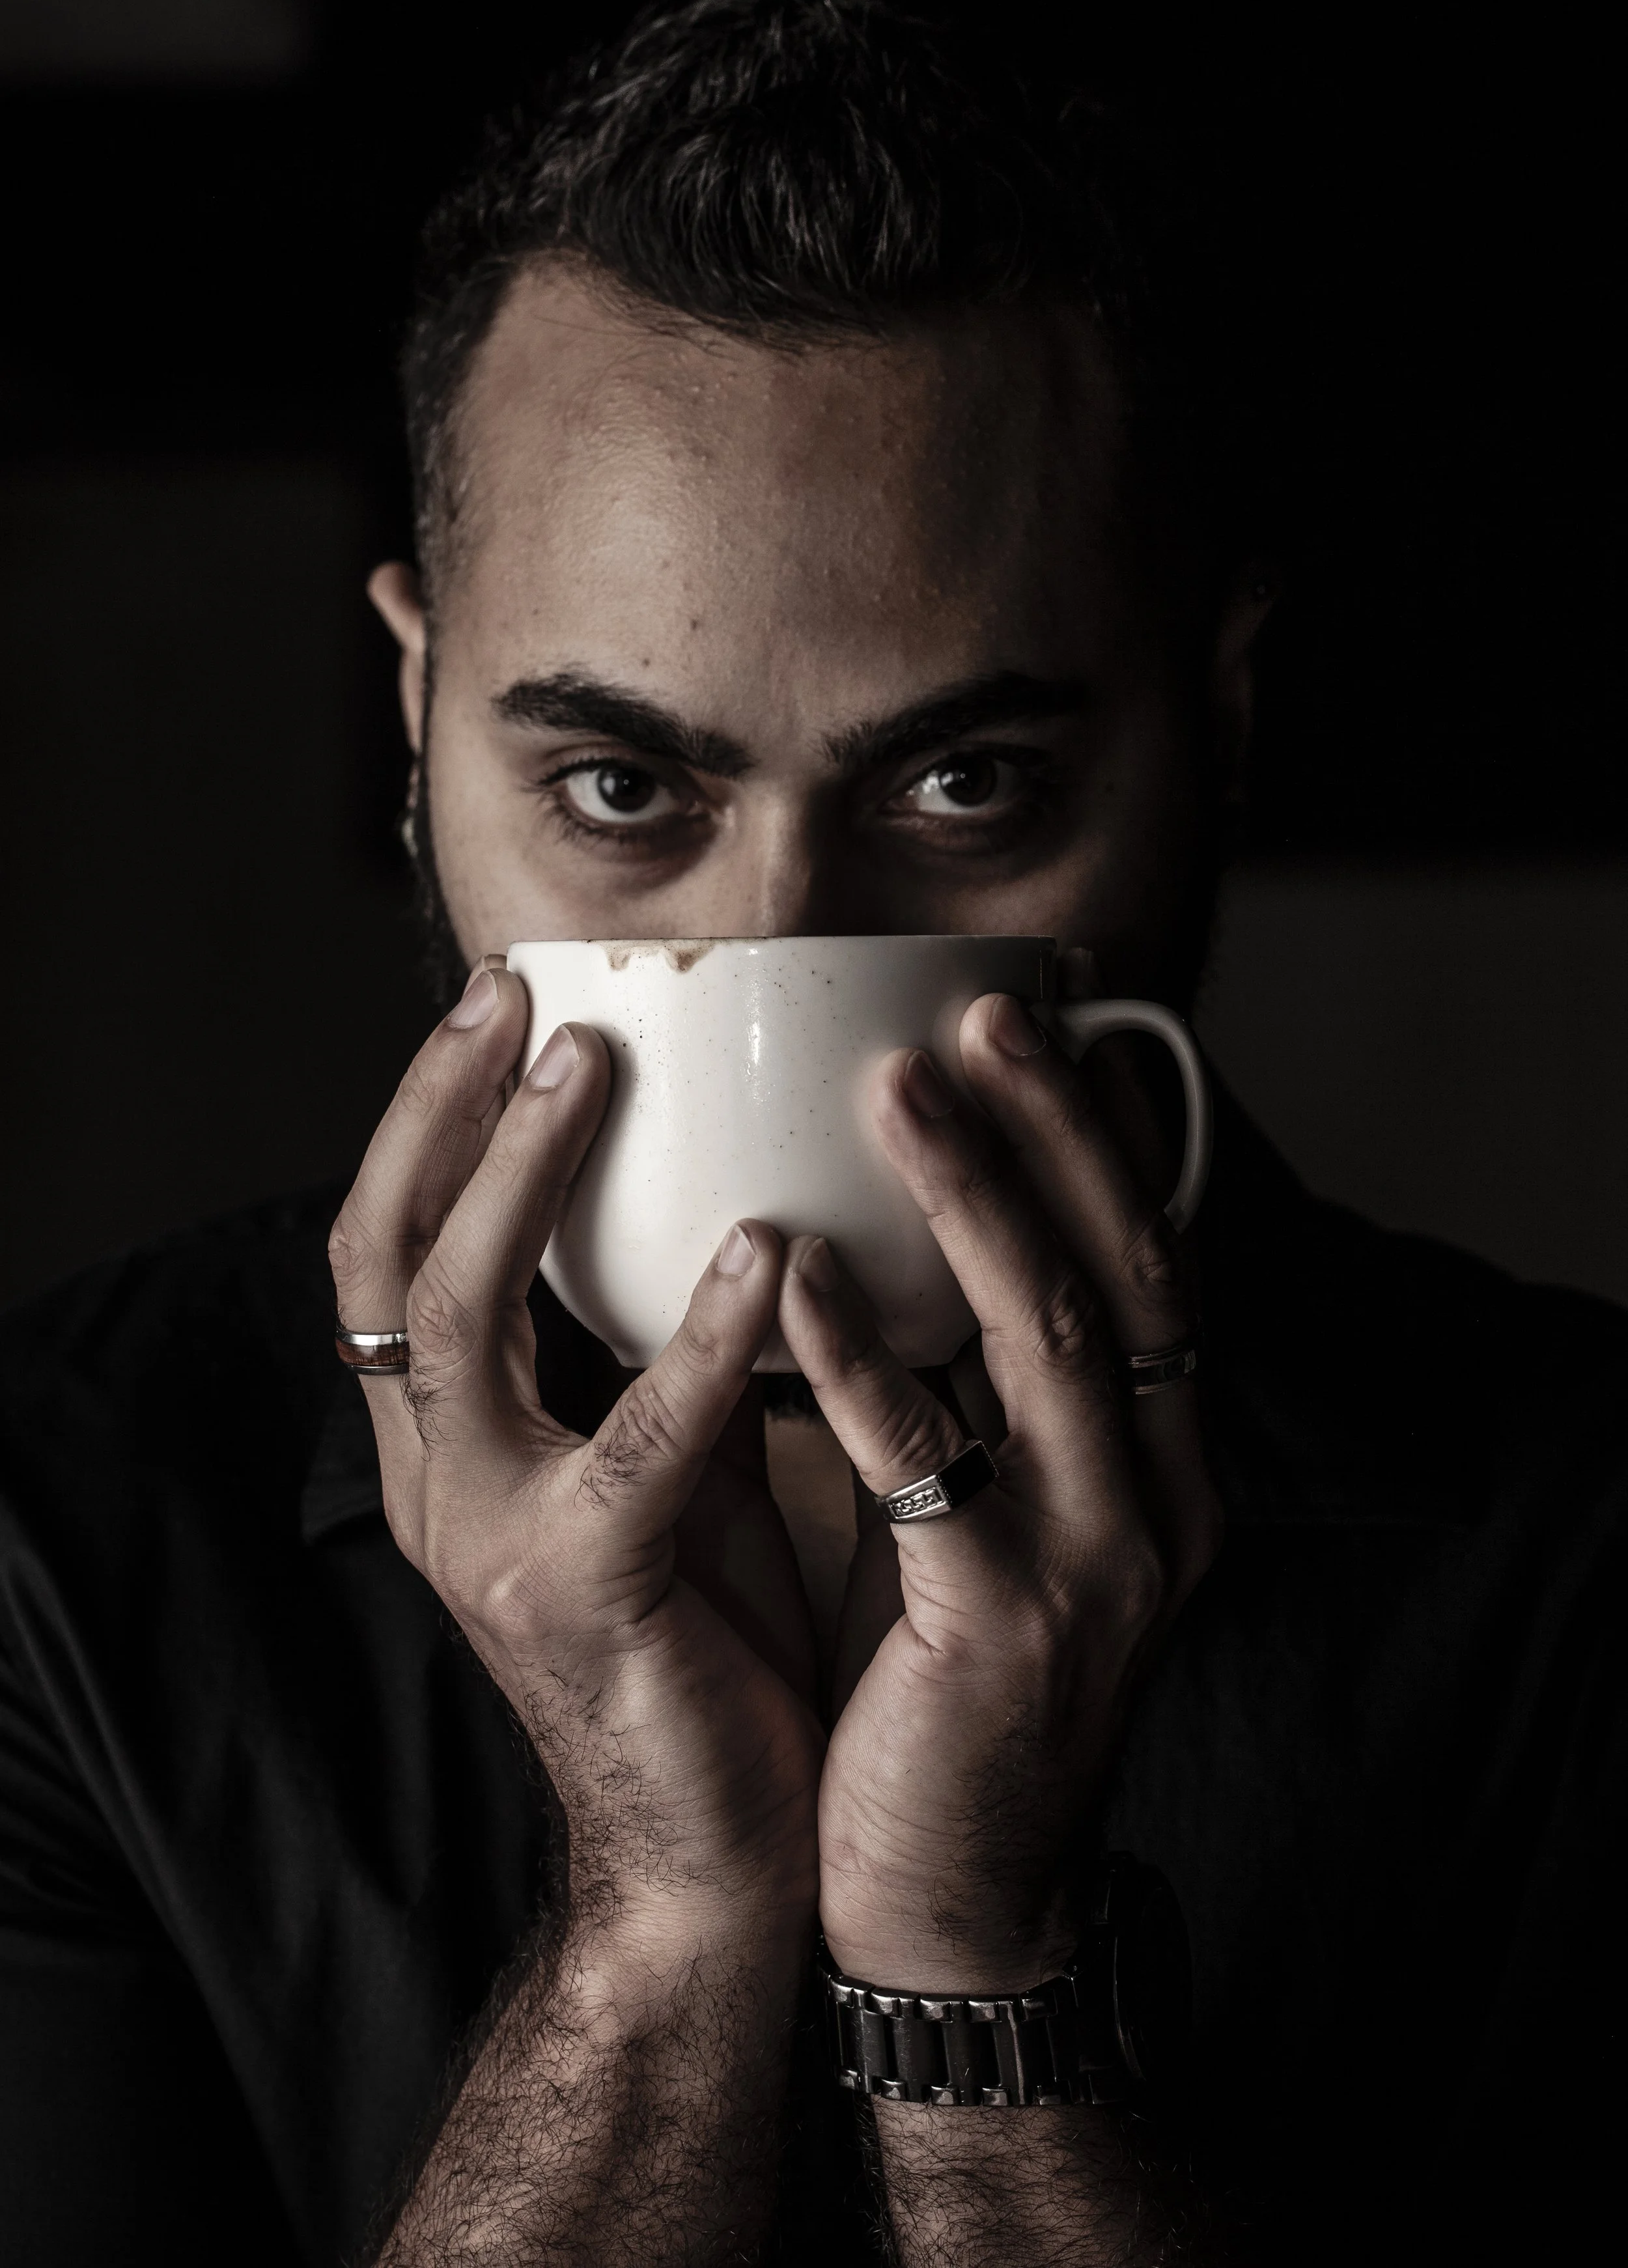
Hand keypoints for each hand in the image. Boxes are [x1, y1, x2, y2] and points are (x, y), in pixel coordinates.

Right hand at [327, 967, 822, 1959]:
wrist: (720, 1858)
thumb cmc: (708, 1641)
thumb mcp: (666, 1468)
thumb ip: (653, 1354)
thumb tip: (725, 1198)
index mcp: (453, 1447)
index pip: (390, 1250)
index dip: (426, 1121)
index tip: (497, 997)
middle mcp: (438, 1481)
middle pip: (381, 1257)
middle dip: (436, 1112)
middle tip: (510, 993)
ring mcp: (490, 1540)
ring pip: (454, 1320)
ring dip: (519, 1177)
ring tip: (590, 1064)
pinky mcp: (583, 1598)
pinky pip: (630, 1447)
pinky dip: (692, 1341)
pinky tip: (757, 1251)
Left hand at [777, 990, 1221, 1990]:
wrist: (940, 1895)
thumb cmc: (929, 1679)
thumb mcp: (973, 1508)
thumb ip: (961, 1386)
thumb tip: (880, 1236)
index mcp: (1156, 1465)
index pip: (1154, 1264)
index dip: (1102, 1141)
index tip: (1044, 1022)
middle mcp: (1159, 1502)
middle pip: (1128, 1273)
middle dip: (1056, 1132)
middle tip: (981, 1014)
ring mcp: (1098, 1569)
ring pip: (1058, 1344)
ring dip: (976, 1204)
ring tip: (897, 1091)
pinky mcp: (1005, 1633)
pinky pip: (931, 1469)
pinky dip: (864, 1361)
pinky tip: (796, 1271)